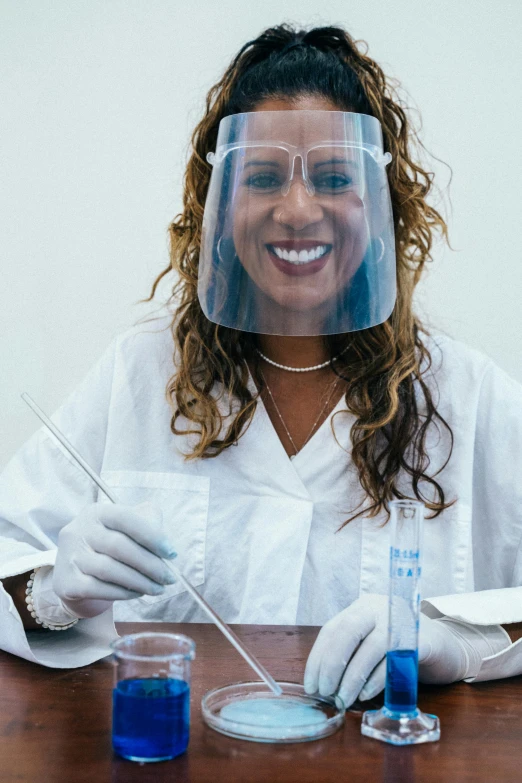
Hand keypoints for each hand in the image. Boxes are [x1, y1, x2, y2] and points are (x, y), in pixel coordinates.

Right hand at [51, 501, 176, 618]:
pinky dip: (123, 593)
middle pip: (120, 547)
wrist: (78, 574)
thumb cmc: (111, 547)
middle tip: (169, 578)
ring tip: (158, 588)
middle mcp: (78, 530)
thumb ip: (147, 523)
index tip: (172, 553)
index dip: (152, 535)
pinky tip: (137, 593)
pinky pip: (99, 589)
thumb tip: (165, 544)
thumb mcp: (127, 528)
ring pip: (110, 570)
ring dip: (140, 582)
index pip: (126, 518)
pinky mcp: (67, 582)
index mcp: (96, 512)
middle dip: (151, 564)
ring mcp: (69, 557)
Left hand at [303, 594, 477, 706]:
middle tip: (325, 692)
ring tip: (343, 699)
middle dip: (332, 665)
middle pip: (347, 632)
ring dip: (352, 678)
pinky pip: (393, 660)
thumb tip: (322, 681)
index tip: (311, 685)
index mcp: (362, 608)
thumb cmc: (400, 648)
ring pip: (370, 648)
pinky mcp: (419, 639)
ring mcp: (400, 621)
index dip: (318, 658)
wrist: (446, 646)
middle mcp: (379, 608)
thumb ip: (350, 652)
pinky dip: (376, 680)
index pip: (332, 629)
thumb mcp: (371, 643)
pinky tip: (365, 695)